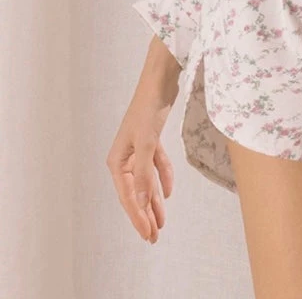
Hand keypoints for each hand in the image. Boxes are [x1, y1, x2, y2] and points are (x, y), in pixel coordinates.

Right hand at [106, 86, 176, 243]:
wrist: (160, 80)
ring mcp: (137, 149)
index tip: (149, 235)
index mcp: (117, 160)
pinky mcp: (150, 140)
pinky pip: (155, 166)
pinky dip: (162, 177)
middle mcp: (124, 157)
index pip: (127, 197)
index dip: (138, 218)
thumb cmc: (148, 110)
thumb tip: (139, 204)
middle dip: (145, 215)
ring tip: (162, 222)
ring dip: (154, 201)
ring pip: (145, 181)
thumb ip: (143, 175)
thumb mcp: (147, 144)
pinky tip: (167, 192)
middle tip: (154, 237)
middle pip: (135, 193)